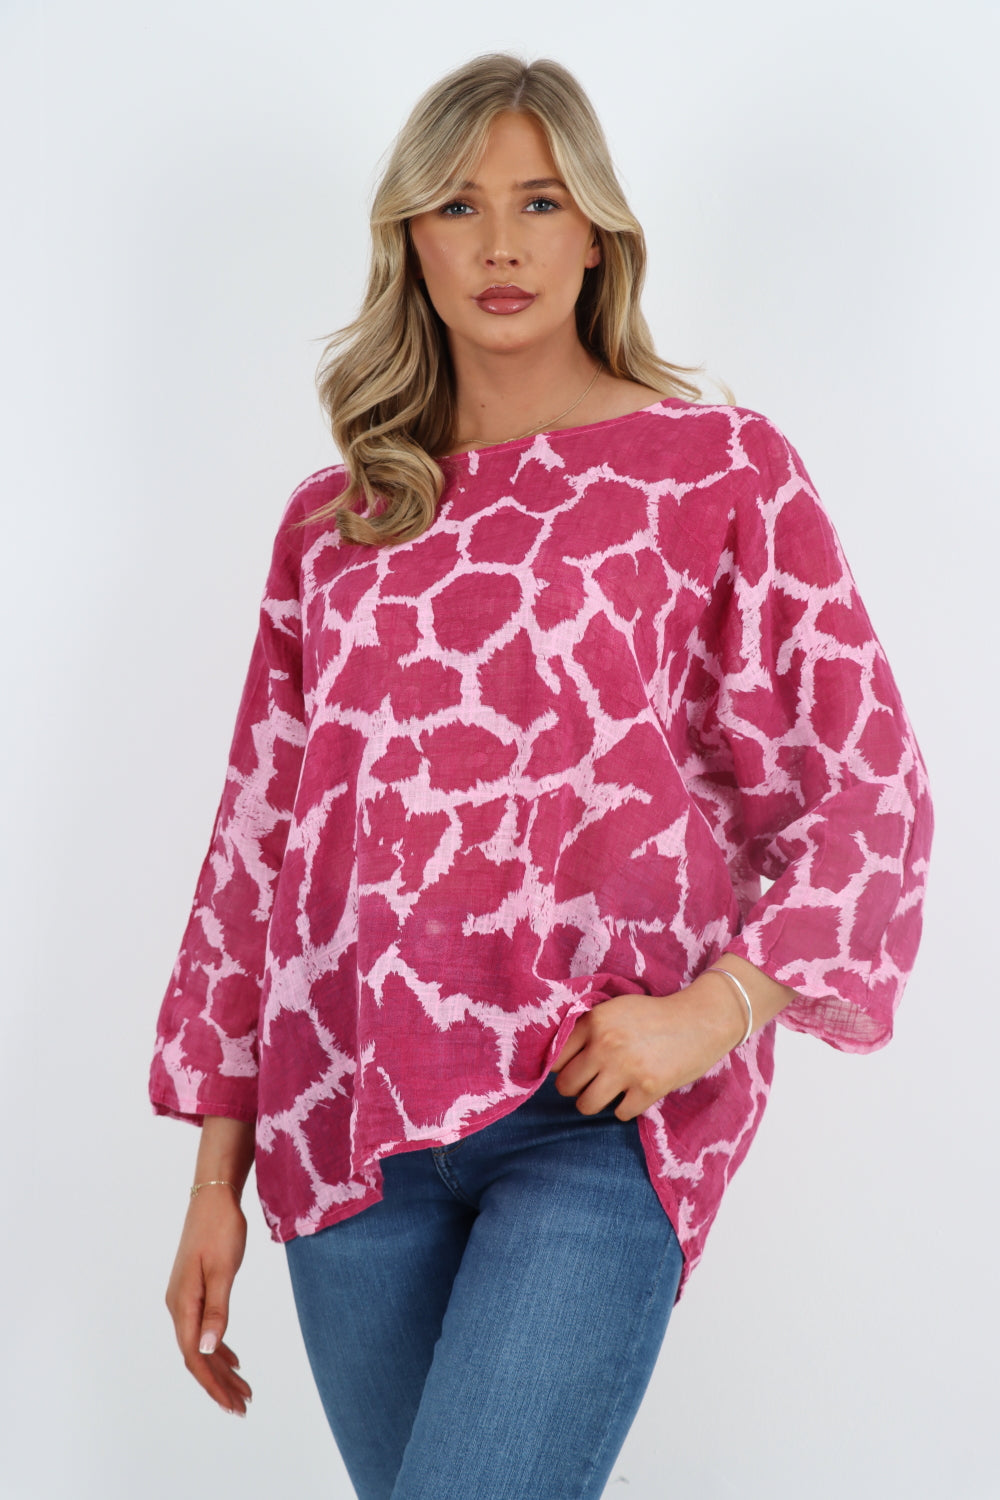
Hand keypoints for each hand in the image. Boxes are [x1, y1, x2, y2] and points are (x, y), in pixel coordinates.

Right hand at [165, 1187, 251, 1414]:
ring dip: (220, 1368)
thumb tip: (205, 1349)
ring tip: (244, 1391)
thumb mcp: (223, 1269)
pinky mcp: (193, 1289)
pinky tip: (234, 1360)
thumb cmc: (220, 1228)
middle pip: (196, 1356)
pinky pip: (203, 1328)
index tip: (232, 1405)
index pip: (193, 1356)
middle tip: (243, 1406)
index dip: (212, 1384)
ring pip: (200, 1344)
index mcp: (182, 1303)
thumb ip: (216, 1309)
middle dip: (219, 1384)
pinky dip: (218, 1348)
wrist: (213, 1196)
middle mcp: (178, 1305)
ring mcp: (184, 1298)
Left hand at [550, 977, 744, 1120]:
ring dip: (594, 1103)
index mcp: (594, 1022)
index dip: (561, 1066)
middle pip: (565, 1085)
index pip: (555, 1057)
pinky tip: (634, 1095)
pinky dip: (625, 1108)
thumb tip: (559, 1056)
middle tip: (590, 1083)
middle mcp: (605, 1045)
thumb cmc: (655, 1015)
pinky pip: (619, 1114)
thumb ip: (589, 1027)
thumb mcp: (616, 1009)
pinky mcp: (647, 1089)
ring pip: (586, 1105)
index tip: (572, 1068)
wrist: (700, 1020)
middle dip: (575, 1088)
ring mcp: (625, 1069)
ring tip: (607, 1094)